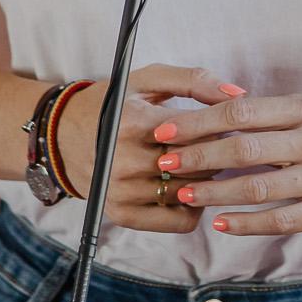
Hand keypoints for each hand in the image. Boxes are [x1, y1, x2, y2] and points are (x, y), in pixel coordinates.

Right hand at [54, 65, 238, 234]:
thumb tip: (238, 94)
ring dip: (208, 179)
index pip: (200, 131)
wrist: (63, 136)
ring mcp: (122, 191)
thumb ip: (195, 80)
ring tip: (204, 162)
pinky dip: (194, 206)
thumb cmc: (114, 104)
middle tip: (219, 143)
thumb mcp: (147, 80)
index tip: (227, 122)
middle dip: (217, 153)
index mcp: (131, 122)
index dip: (221, 127)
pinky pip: (180, 221)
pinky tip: (189, 187)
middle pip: (198, 163)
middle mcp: (124, 160)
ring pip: (193, 191)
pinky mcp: (122, 215)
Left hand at [147, 89, 301, 236]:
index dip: (200, 122)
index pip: (243, 112)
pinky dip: (245, 223)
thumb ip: (272, 118)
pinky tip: (220, 223)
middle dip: (198, 157)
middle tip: (165, 164)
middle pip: (245, 150)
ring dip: (214, 194)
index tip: (167, 130)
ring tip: (184, 194)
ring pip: (258, 188)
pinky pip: (280, 220)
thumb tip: (213, 115)